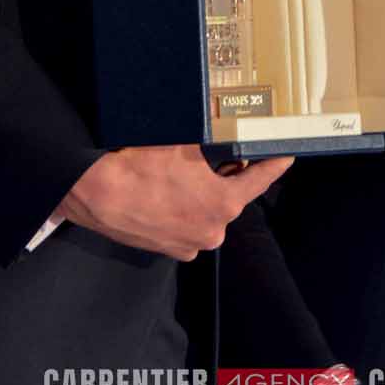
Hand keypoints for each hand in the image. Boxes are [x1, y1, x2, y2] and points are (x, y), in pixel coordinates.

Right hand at [56, 147, 292, 259]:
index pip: (260, 180)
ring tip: (181, 178)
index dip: (274, 165)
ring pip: (207, 213)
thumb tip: (222, 134)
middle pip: (230, 197)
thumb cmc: (140, 168)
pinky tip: (168, 196)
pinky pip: (187, 227)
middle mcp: (213, 230)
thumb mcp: (183, 146)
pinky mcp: (171, 250)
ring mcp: (191, 244)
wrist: (99, 194)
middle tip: (214, 159)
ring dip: (201, 198)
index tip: (285, 157)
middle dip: (225, 179)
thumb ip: (210, 146)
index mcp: (224, 203)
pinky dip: (183, 212)